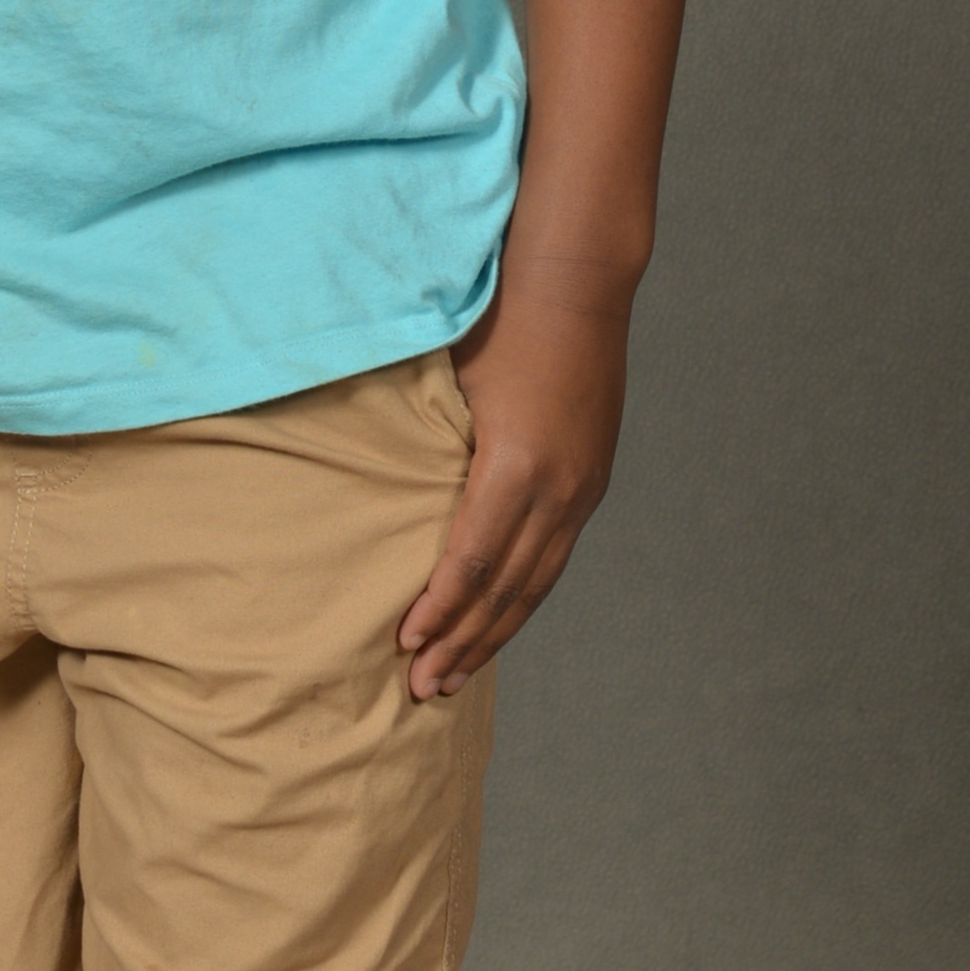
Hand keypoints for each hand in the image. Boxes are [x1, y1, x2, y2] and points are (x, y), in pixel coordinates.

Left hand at [397, 257, 629, 699]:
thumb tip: (377, 493)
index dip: (438, 609)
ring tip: (457, 674)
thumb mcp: (451, 382)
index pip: (471, 560)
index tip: (404, 645)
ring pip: (537, 582)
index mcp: (516, 465)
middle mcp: (559, 488)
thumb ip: (426, 446)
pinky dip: (524, 596)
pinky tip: (500, 618)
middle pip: (507, 588)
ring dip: (495, 632)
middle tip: (423, 689)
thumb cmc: (500, 318)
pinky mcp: (592, 479)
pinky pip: (555, 556)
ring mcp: (582, 487)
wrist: (579, 282)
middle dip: (463, 642)